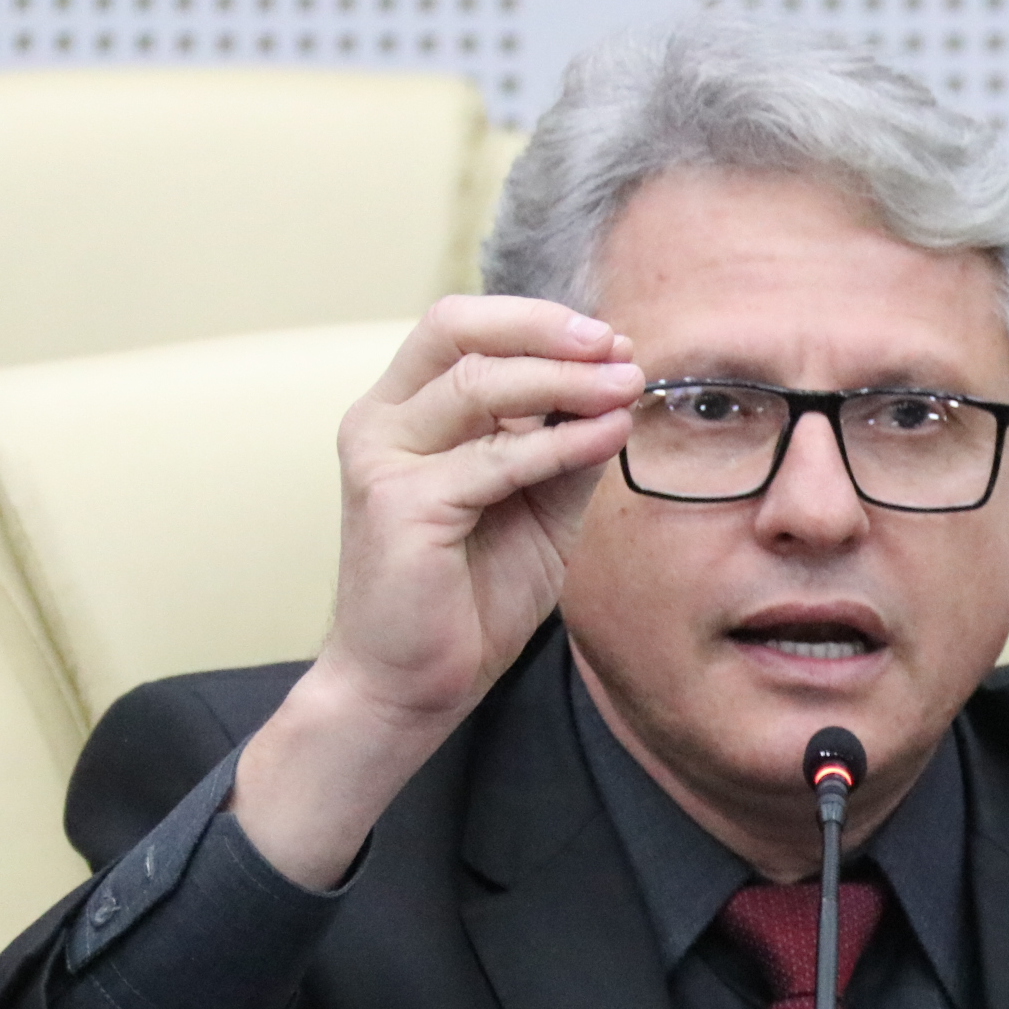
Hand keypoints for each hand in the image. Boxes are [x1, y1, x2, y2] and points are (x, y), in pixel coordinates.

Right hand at [234, 299, 641, 886]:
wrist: (412, 684)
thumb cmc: (468, 599)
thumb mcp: (537, 509)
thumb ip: (564, 450)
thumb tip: (618, 391)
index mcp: (406, 412)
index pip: (463, 329)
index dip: (538, 323)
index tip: (611, 342)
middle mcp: (382, 422)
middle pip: (456, 328)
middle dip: (545, 328)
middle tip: (616, 346)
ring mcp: (384, 459)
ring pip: (478, 385)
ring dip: (564, 380)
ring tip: (626, 386)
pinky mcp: (401, 504)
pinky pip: (494, 458)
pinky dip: (558, 442)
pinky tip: (605, 437)